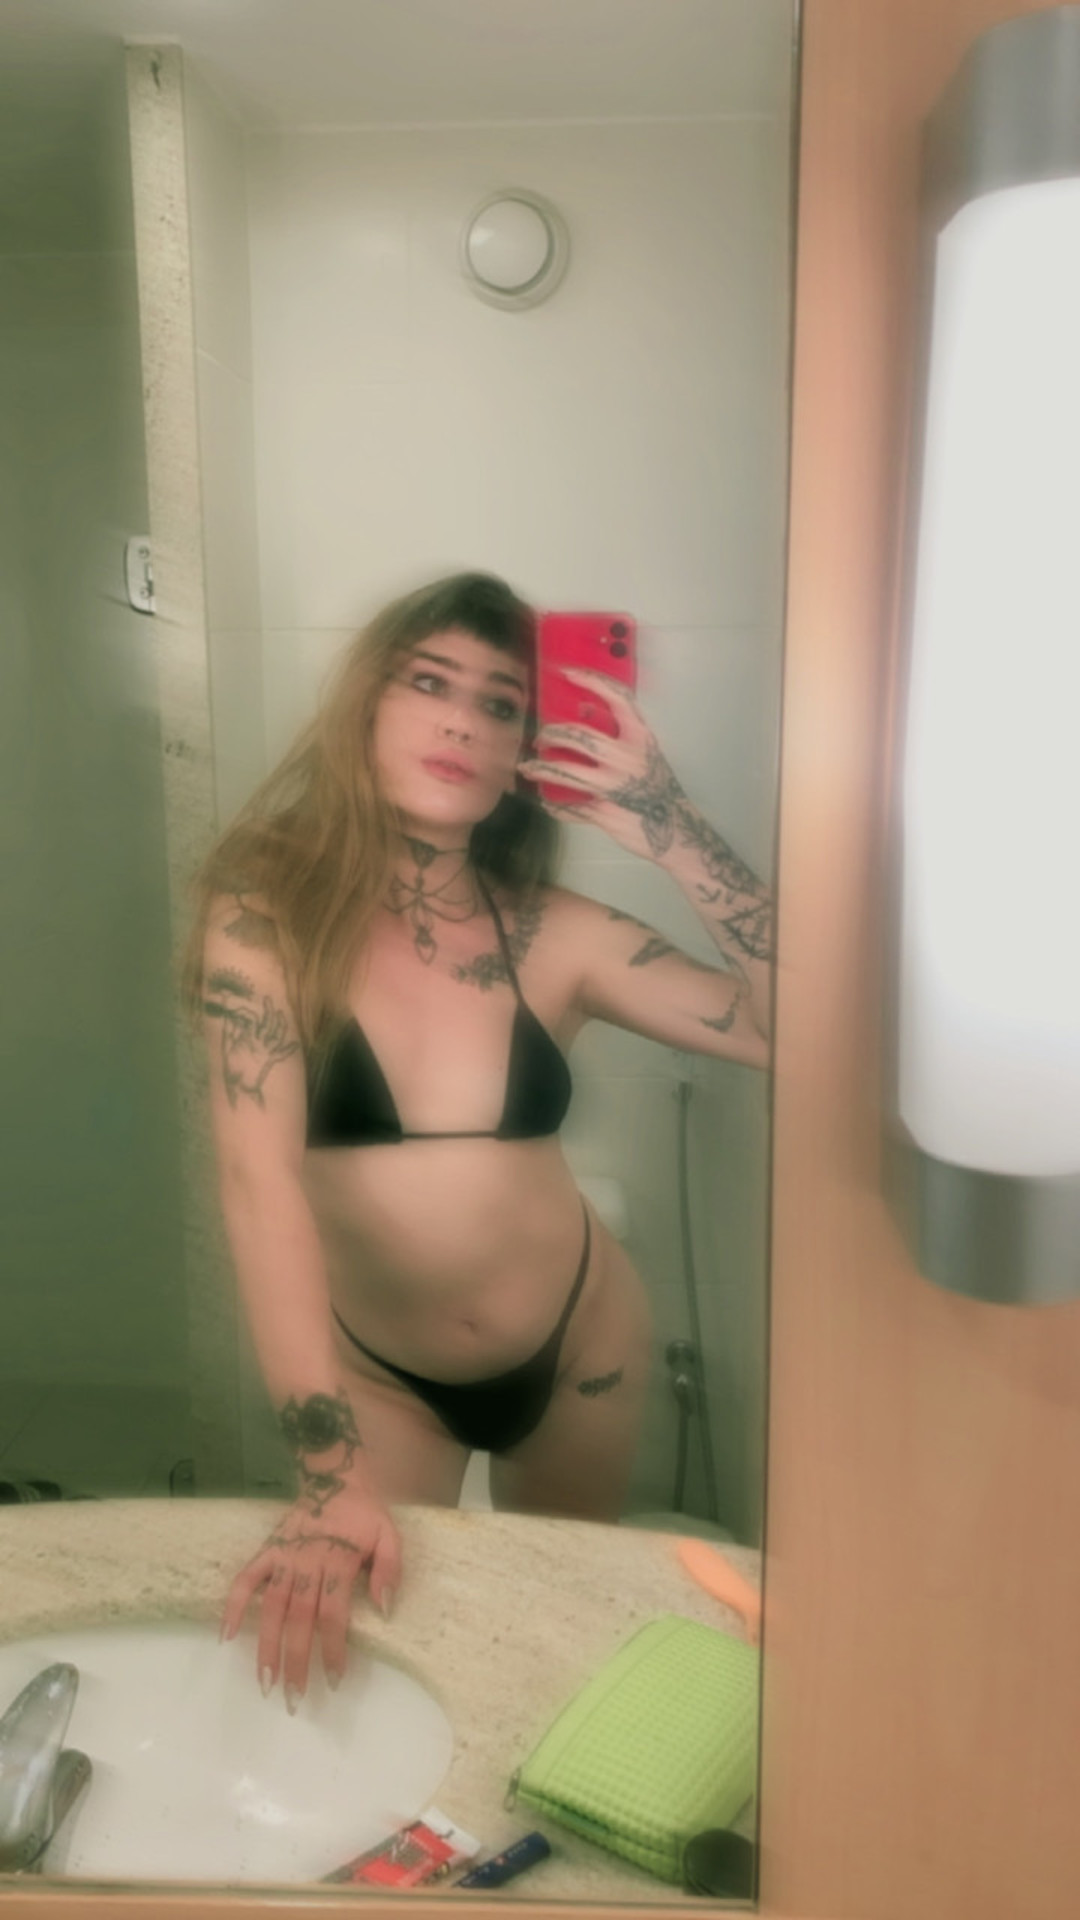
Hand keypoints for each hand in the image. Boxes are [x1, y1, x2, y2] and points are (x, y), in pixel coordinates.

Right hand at [220, 1488, 401, 1709]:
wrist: (336, 1478)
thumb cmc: (365, 1514)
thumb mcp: (389, 1535)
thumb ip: (389, 1569)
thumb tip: (384, 1608)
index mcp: (338, 1562)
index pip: (333, 1614)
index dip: (333, 1649)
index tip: (333, 1680)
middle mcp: (306, 1564)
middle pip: (299, 1619)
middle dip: (296, 1660)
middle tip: (293, 1698)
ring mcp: (283, 1558)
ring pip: (271, 1607)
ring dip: (265, 1645)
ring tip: (263, 1682)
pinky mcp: (267, 1551)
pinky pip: (246, 1579)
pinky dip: (234, 1605)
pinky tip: (226, 1636)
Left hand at [519, 667, 686, 862]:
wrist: (677, 830)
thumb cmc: (659, 789)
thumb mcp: (645, 755)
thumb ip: (618, 736)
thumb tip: (580, 713)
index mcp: (640, 739)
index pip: (616, 698)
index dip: (590, 681)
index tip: (567, 673)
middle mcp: (626, 758)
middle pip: (577, 736)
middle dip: (551, 734)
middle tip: (540, 738)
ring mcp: (613, 786)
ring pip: (564, 771)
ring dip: (541, 769)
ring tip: (528, 768)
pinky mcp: (603, 812)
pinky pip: (570, 806)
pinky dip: (555, 805)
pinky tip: (548, 802)